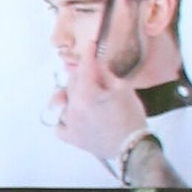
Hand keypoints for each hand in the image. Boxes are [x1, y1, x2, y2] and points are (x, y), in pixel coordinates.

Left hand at [50, 44, 148, 161]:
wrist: (132, 146)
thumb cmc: (131, 117)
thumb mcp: (122, 89)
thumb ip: (105, 74)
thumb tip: (95, 64)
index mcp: (86, 94)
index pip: (84, 67)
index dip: (88, 54)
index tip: (90, 45)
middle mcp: (73, 108)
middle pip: (72, 83)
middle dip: (83, 75)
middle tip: (96, 75)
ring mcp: (69, 123)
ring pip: (65, 101)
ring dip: (75, 96)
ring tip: (90, 99)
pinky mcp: (69, 137)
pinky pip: (60, 123)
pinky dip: (66, 118)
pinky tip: (77, 116)